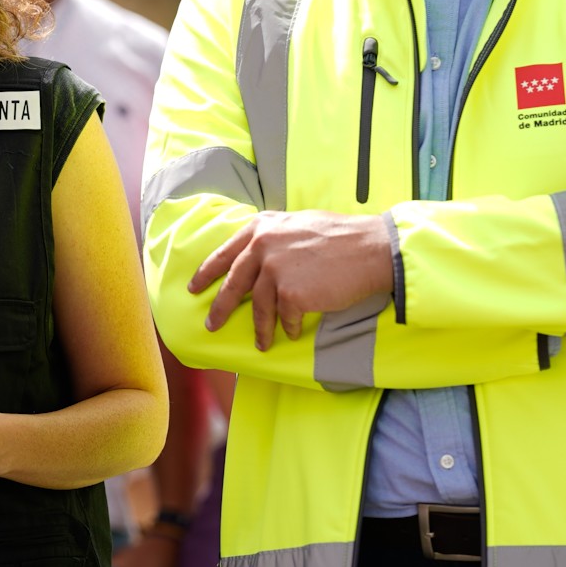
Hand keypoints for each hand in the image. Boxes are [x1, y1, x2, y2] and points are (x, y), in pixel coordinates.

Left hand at [189, 211, 390, 349]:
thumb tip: (258, 255)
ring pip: (259, 307)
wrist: (371, 248)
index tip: (195, 286)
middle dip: (220, 307)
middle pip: (232, 283)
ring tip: (261, 343)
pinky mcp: (290, 293)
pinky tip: (295, 331)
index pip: (225, 253)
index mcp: (261, 227)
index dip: (207, 272)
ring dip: (260, 328)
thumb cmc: (341, 237)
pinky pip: (285, 318)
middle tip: (211, 325)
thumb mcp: (297, 224)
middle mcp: (262, 246)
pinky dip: (290, 328)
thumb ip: (273, 237)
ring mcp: (274, 270)